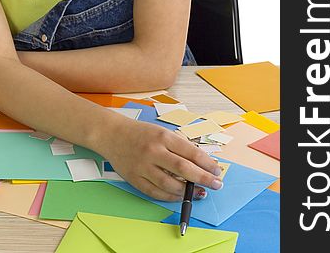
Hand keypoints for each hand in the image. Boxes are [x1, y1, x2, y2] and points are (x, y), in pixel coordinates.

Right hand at [101, 119, 222, 201]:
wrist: (112, 134)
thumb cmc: (141, 133)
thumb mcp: (162, 132)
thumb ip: (179, 146)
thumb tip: (201, 163)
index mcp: (163, 137)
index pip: (190, 152)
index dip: (206, 163)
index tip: (217, 170)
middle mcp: (154, 151)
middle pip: (183, 169)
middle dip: (203, 178)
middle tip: (216, 184)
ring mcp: (143, 166)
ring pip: (170, 184)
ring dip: (188, 191)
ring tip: (200, 193)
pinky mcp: (135, 179)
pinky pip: (156, 192)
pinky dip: (170, 196)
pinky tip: (180, 196)